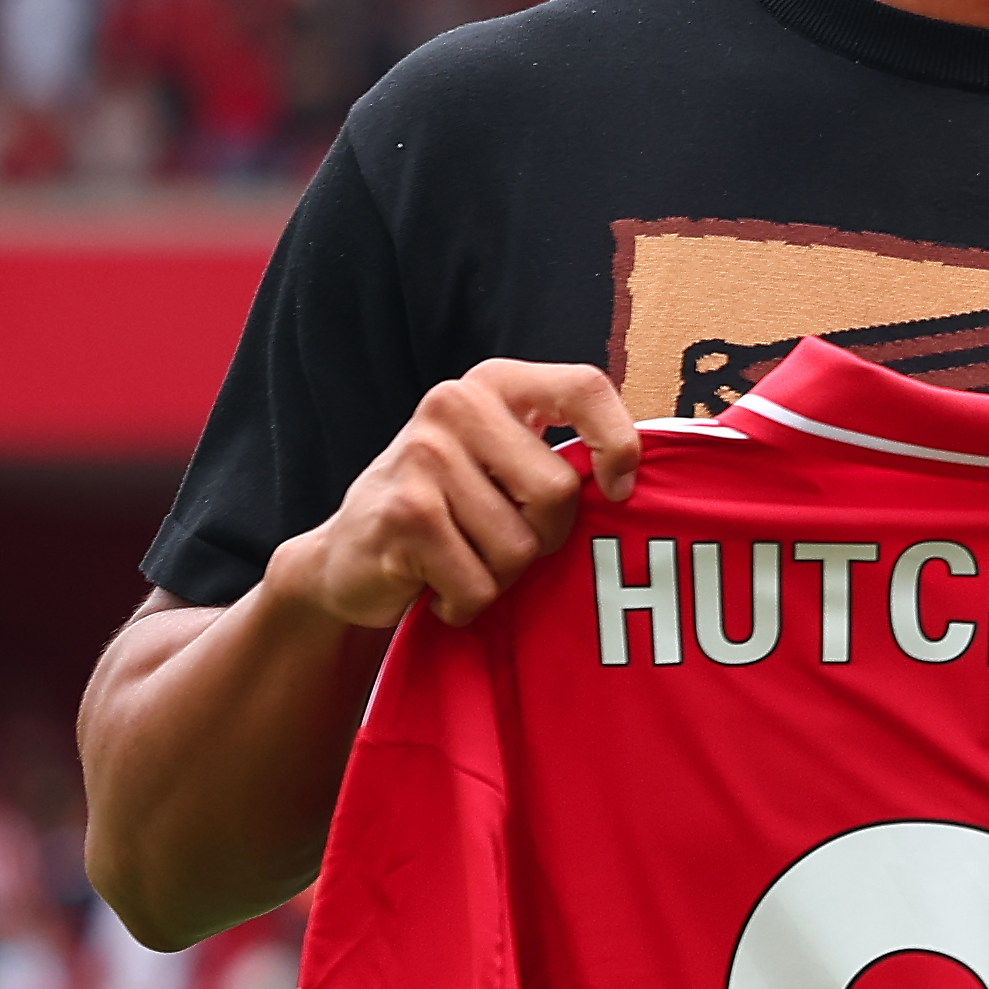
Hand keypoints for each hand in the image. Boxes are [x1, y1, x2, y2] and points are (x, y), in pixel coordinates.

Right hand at [267, 360, 642, 628]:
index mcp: (494, 384)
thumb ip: (558, 454)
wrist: (345, 558)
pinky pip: (479, 585)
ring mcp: (422, 457)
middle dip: (544, 539)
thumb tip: (642, 480)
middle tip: (500, 541)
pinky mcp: (404, 515)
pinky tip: (436, 587)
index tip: (618, 492)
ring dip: (500, 578)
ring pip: (520, 548)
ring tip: (461, 560)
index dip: (618, 444)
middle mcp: (454, 405)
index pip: (585, 387)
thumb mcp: (501, 461)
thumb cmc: (447, 511)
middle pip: (558, 491)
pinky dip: (466, 604)